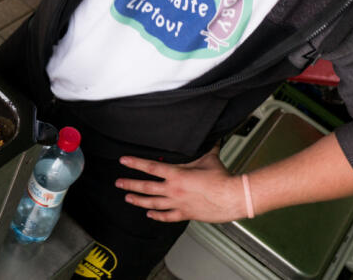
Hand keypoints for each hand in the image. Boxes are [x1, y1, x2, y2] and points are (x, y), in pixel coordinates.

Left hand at [115, 145, 246, 222]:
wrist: (233, 197)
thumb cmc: (222, 179)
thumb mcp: (209, 158)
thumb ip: (205, 147)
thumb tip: (208, 136)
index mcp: (177, 174)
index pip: (150, 167)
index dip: (134, 163)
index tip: (123, 161)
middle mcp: (174, 190)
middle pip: (146, 187)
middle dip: (130, 184)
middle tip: (118, 183)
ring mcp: (178, 203)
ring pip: (152, 203)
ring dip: (138, 200)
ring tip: (128, 198)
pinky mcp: (186, 214)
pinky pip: (167, 217)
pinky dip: (157, 216)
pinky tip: (149, 214)